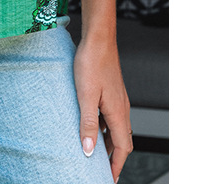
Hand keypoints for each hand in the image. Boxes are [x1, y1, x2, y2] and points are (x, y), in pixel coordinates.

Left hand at [73, 35, 132, 182]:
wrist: (98, 38)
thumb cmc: (92, 63)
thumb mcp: (85, 96)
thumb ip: (87, 123)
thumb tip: (88, 150)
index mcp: (118, 112)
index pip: (123, 147)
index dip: (116, 165)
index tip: (109, 178)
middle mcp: (121, 107)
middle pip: (122, 140)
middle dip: (114, 157)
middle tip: (102, 168)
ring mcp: (117, 98)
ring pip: (116, 127)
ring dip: (109, 141)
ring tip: (96, 151)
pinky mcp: (111, 90)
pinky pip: (111, 115)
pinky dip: (104, 125)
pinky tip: (92, 123)